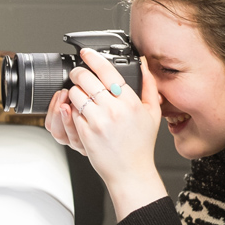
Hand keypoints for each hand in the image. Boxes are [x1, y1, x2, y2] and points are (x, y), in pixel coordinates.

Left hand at [44, 48, 168, 218]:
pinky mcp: (85, 132)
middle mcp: (114, 109)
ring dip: (74, 92)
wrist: (130, 172)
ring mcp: (98, 121)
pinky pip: (72, 112)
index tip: (86, 53)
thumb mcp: (152, 114)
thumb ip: (149, 86)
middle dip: (78, 74)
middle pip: (85, 78)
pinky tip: (81, 114)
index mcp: (130, 102)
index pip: (107, 71)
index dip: (93, 58)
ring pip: (75, 94)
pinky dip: (73, 111)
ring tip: (80, 96)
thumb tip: (144, 65)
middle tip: (78, 75)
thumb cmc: (140, 145)